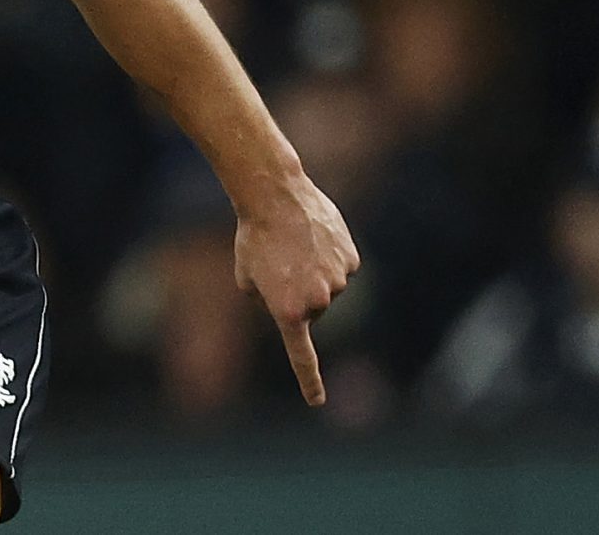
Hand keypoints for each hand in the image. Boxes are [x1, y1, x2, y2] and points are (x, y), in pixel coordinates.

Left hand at [234, 171, 359, 407]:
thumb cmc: (253, 236)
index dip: (309, 380)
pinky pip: (341, 267)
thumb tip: (286, 304)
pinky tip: (313, 237)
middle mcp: (318, 302)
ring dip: (314, 272)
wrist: (274, 196)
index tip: (316, 401)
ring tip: (294, 245)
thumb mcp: (247, 276)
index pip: (300, 356)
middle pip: (313, 310)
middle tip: (280, 264)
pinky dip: (330, 256)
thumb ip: (266, 299)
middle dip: (298, 293)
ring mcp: (338, 281)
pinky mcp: (351, 260)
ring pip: (328, 287)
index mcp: (288, 311)